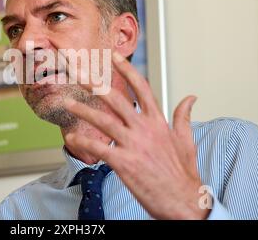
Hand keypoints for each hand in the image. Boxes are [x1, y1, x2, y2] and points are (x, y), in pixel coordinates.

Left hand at [63, 52, 209, 219]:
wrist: (185, 202)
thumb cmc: (183, 173)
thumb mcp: (186, 140)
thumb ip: (183, 116)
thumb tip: (190, 97)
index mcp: (158, 122)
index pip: (142, 88)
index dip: (127, 69)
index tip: (114, 56)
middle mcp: (145, 129)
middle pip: (116, 99)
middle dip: (95, 83)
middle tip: (78, 72)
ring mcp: (134, 145)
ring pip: (104, 121)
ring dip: (83, 110)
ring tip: (67, 102)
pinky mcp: (125, 163)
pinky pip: (99, 148)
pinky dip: (83, 142)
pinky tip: (71, 137)